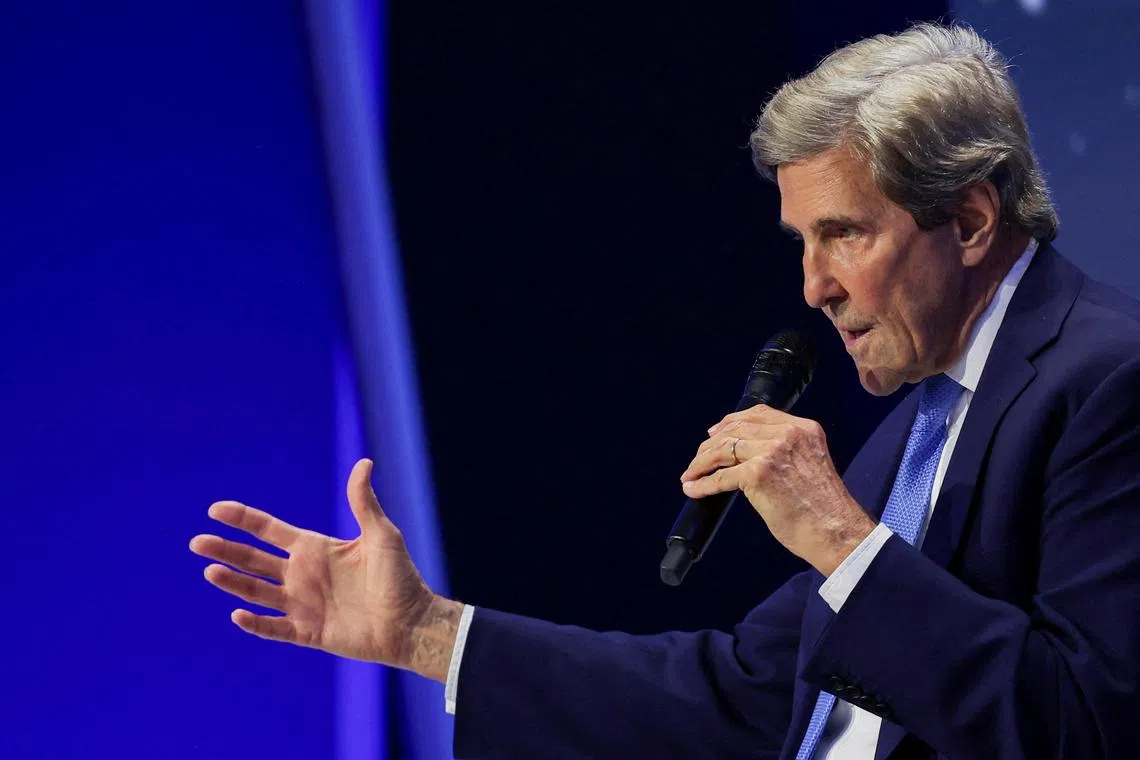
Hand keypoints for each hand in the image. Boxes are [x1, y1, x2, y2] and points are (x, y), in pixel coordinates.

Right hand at [189, 458, 461, 681]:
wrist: (412, 622)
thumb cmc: (400, 577)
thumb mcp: (382, 535)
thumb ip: (363, 502)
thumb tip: (363, 462)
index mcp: (315, 549)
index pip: (270, 531)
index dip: (243, 519)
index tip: (215, 509)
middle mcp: (303, 575)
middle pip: (254, 560)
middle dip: (226, 550)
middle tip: (196, 543)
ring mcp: (304, 605)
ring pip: (258, 593)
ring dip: (234, 583)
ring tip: (210, 572)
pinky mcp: (309, 633)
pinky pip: (276, 629)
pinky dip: (257, 624)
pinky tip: (238, 615)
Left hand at [679, 405, 875, 575]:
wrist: (835, 531)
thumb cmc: (823, 507)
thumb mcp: (809, 463)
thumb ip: (785, 450)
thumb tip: (745, 452)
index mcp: (803, 428)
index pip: (759, 414)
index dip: (731, 422)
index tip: (714, 433)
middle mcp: (788, 434)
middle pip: (736, 429)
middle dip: (711, 444)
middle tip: (698, 458)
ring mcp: (772, 451)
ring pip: (724, 449)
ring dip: (701, 462)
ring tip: (690, 474)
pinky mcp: (758, 473)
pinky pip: (721, 477)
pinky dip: (703, 484)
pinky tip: (693, 488)